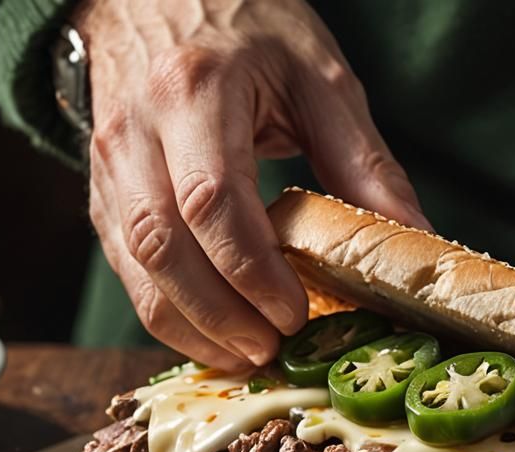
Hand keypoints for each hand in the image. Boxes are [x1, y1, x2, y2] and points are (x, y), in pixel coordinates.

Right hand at [75, 0, 427, 366]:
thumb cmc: (243, 23)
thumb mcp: (317, 76)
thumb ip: (364, 161)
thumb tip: (415, 239)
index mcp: (194, 90)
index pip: (212, 201)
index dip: (252, 272)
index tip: (294, 314)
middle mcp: (136, 129)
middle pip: (163, 245)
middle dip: (218, 315)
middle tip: (271, 349)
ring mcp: (107, 162)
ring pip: (134, 265)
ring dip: (187, 326)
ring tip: (244, 355)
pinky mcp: (99, 189)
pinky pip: (124, 265)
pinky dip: (166, 310)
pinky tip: (210, 333)